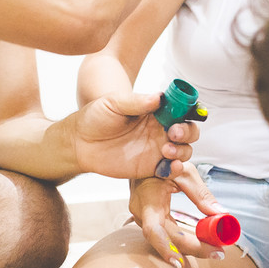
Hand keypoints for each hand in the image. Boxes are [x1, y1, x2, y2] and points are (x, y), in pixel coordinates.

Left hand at [71, 92, 198, 180]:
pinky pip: (171, 170)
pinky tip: (169, 167)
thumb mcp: (113, 103)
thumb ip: (135, 101)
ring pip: (184, 150)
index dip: (187, 111)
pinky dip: (175, 169)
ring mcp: (157, 149)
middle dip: (188, 132)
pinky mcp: (151, 167)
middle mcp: (160, 129)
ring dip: (182, 151)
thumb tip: (158, 97)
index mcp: (154, 111)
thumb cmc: (94, 117)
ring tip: (165, 151)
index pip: (181, 109)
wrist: (79, 143)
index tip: (179, 116)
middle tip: (173, 133)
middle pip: (189, 130)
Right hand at [130, 166, 227, 267]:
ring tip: (216, 249)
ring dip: (192, 247)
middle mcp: (142, 214)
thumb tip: (221, 214)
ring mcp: (144, 219)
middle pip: (167, 240)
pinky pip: (167, 235)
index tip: (182, 264)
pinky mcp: (150, 220)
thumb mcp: (184, 172)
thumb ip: (202, 194)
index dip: (166, 249)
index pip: (153, 231)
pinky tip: (203, 244)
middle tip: (219, 252)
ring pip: (168, 240)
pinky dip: (184, 241)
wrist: (143, 158)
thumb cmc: (163, 161)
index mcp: (147, 201)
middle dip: (194, 249)